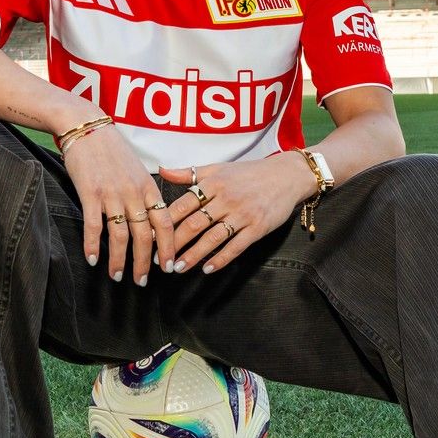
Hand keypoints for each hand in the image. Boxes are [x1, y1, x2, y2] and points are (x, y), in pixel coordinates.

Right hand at [61, 124, 173, 284]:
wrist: (87, 127)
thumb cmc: (112, 149)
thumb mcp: (137, 169)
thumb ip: (145, 193)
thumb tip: (151, 219)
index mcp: (149, 187)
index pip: (165, 224)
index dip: (167, 248)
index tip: (167, 267)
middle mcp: (134, 193)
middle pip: (145, 236)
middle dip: (144, 263)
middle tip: (142, 281)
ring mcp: (113, 194)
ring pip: (121, 236)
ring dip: (120, 260)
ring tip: (117, 276)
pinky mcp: (91, 194)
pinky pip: (94, 227)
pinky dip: (93, 246)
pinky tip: (93, 260)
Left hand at [155, 153, 314, 273]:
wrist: (286, 175)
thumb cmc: (249, 173)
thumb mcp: (218, 169)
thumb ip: (189, 173)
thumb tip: (161, 171)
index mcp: (213, 183)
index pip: (182, 205)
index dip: (164, 223)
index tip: (151, 236)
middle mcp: (226, 198)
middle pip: (194, 224)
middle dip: (174, 244)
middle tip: (160, 260)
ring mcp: (243, 214)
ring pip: (212, 238)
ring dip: (193, 255)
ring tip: (178, 268)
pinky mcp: (258, 227)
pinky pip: (236, 246)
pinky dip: (221, 259)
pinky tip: (208, 269)